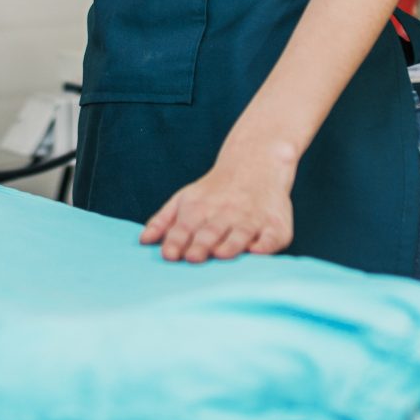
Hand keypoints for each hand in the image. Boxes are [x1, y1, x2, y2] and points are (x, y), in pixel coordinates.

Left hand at [139, 153, 294, 262]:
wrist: (256, 161)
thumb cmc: (214, 191)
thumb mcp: (185, 198)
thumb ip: (163, 220)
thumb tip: (144, 241)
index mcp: (199, 209)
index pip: (184, 227)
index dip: (176, 241)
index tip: (169, 255)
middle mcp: (225, 213)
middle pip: (211, 232)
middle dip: (201, 245)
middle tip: (193, 258)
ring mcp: (251, 219)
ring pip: (240, 234)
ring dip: (230, 245)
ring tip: (221, 255)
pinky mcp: (276, 225)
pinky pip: (272, 237)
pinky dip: (265, 245)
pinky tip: (257, 252)